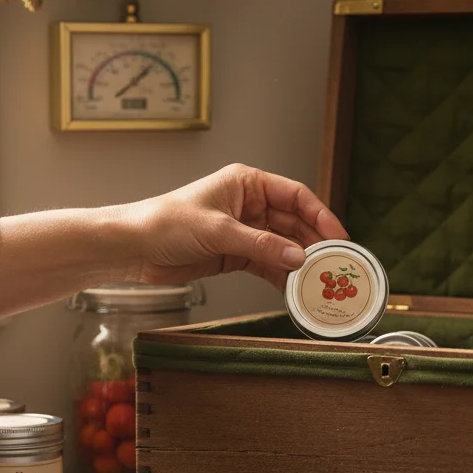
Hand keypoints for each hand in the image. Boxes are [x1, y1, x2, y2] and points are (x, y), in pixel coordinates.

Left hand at [129, 163, 348, 289]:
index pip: (295, 195)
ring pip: (282, 245)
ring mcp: (244, 230)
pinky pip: (267, 263)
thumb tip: (298, 257)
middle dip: (313, 243)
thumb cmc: (167, 223)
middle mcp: (250, 204)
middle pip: (293, 223)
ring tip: (319, 280)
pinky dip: (280, 276)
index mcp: (248, 183)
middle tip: (334, 265)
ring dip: (299, 262)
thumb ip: (260, 245)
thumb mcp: (218, 231)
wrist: (134, 247)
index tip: (338, 237)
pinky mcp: (235, 254)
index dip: (320, 215)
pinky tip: (294, 289)